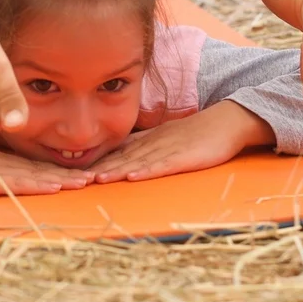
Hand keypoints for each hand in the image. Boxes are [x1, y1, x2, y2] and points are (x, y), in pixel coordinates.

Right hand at [0, 143, 91, 199]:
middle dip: (70, 174)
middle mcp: (6, 163)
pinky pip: (21, 182)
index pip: (36, 166)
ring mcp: (0, 169)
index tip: (80, 175)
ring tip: (86, 182)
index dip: (59, 171)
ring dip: (63, 179)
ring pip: (38, 174)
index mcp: (3, 161)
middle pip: (44, 168)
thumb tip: (2, 181)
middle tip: (95, 178)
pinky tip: (55, 186)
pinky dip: (40, 184)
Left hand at [89, 102, 272, 183]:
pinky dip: (147, 171)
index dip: (98, 161)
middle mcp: (154, 142)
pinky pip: (163, 165)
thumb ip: (144, 147)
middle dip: (101, 167)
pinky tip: (133, 177)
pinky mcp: (185, 157)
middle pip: (123, 156)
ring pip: (139, 160)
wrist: (226, 122)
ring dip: (117, 170)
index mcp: (148, 139)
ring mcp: (169, 149)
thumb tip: (122, 158)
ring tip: (98, 179)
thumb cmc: (196, 133)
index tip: (77, 169)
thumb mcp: (165, 138)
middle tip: (77, 178)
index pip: (119, 151)